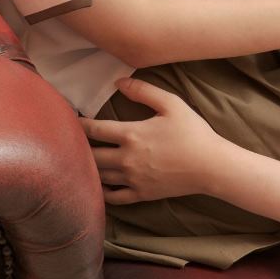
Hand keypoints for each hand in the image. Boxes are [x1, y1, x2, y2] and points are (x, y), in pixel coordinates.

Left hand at [79, 78, 226, 204]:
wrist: (211, 165)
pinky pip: (113, 197)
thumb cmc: (193, 132)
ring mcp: (132, 179)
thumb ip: (143, 90)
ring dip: (86, 168)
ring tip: (78, 162)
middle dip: (77, 148)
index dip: (78, 124)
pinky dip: (100, 192)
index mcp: (131, 135)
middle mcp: (126, 159)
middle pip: (91, 155)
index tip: (69, 120)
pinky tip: (96, 186)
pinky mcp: (141, 194)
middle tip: (68, 142)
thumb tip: (118, 82)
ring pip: (98, 176)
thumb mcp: (172, 104)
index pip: (94, 130)